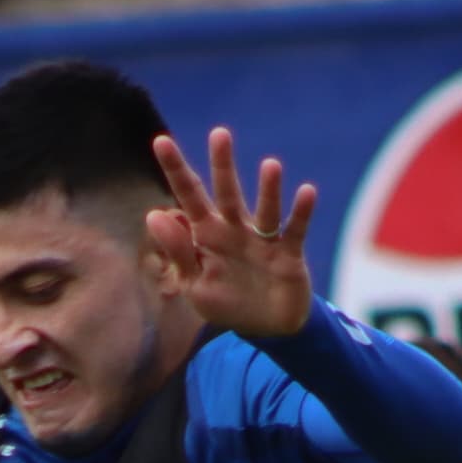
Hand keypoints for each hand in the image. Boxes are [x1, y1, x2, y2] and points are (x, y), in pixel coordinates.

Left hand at [148, 128, 316, 343]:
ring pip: (265, 210)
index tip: (161, 141)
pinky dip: (302, 213)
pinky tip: (307, 192)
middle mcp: (234, 230)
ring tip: (270, 165)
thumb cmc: (226, 302)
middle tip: (219, 134)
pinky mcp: (288, 254)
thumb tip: (154, 214)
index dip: (175, 170)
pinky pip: (295, 231)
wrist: (265, 328)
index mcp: (207, 235)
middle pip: (227, 193)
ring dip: (268, 189)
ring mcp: (263, 240)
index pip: (188, 197)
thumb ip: (177, 252)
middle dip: (222, 165)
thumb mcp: (194, 285)